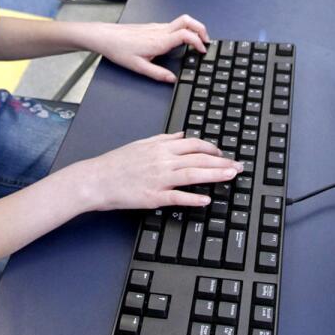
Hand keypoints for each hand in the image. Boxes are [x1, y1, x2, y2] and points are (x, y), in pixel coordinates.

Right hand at [81, 133, 244, 209]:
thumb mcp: (140, 144)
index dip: (212, 148)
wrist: (95, 179)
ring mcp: (159, 178)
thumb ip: (163, 139)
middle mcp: (162, 160)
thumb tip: (180, 135)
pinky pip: (177, 197)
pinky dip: (193, 198)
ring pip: (193, 174)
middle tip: (238, 165)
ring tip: (231, 176)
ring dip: (215, 175)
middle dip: (222, 161)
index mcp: (159, 147)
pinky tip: (207, 200)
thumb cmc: (115, 163)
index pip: (193, 144)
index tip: (223, 153)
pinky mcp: (153, 196)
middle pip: (198, 158)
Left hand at [90, 15, 209, 82]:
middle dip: (201, 29)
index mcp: (159, 41)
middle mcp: (160, 30)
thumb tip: (172, 79)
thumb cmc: (119, 50)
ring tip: (196, 42)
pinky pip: (173, 25)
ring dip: (193, 28)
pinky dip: (183, 30)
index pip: (186, 34)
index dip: (198, 41)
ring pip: (181, 21)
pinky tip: (180, 41)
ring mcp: (157, 26)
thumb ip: (158, 74)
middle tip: (206, 42)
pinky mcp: (152, 26)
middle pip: (188, 21)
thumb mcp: (139, 67)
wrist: (105, 37)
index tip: (202, 50)